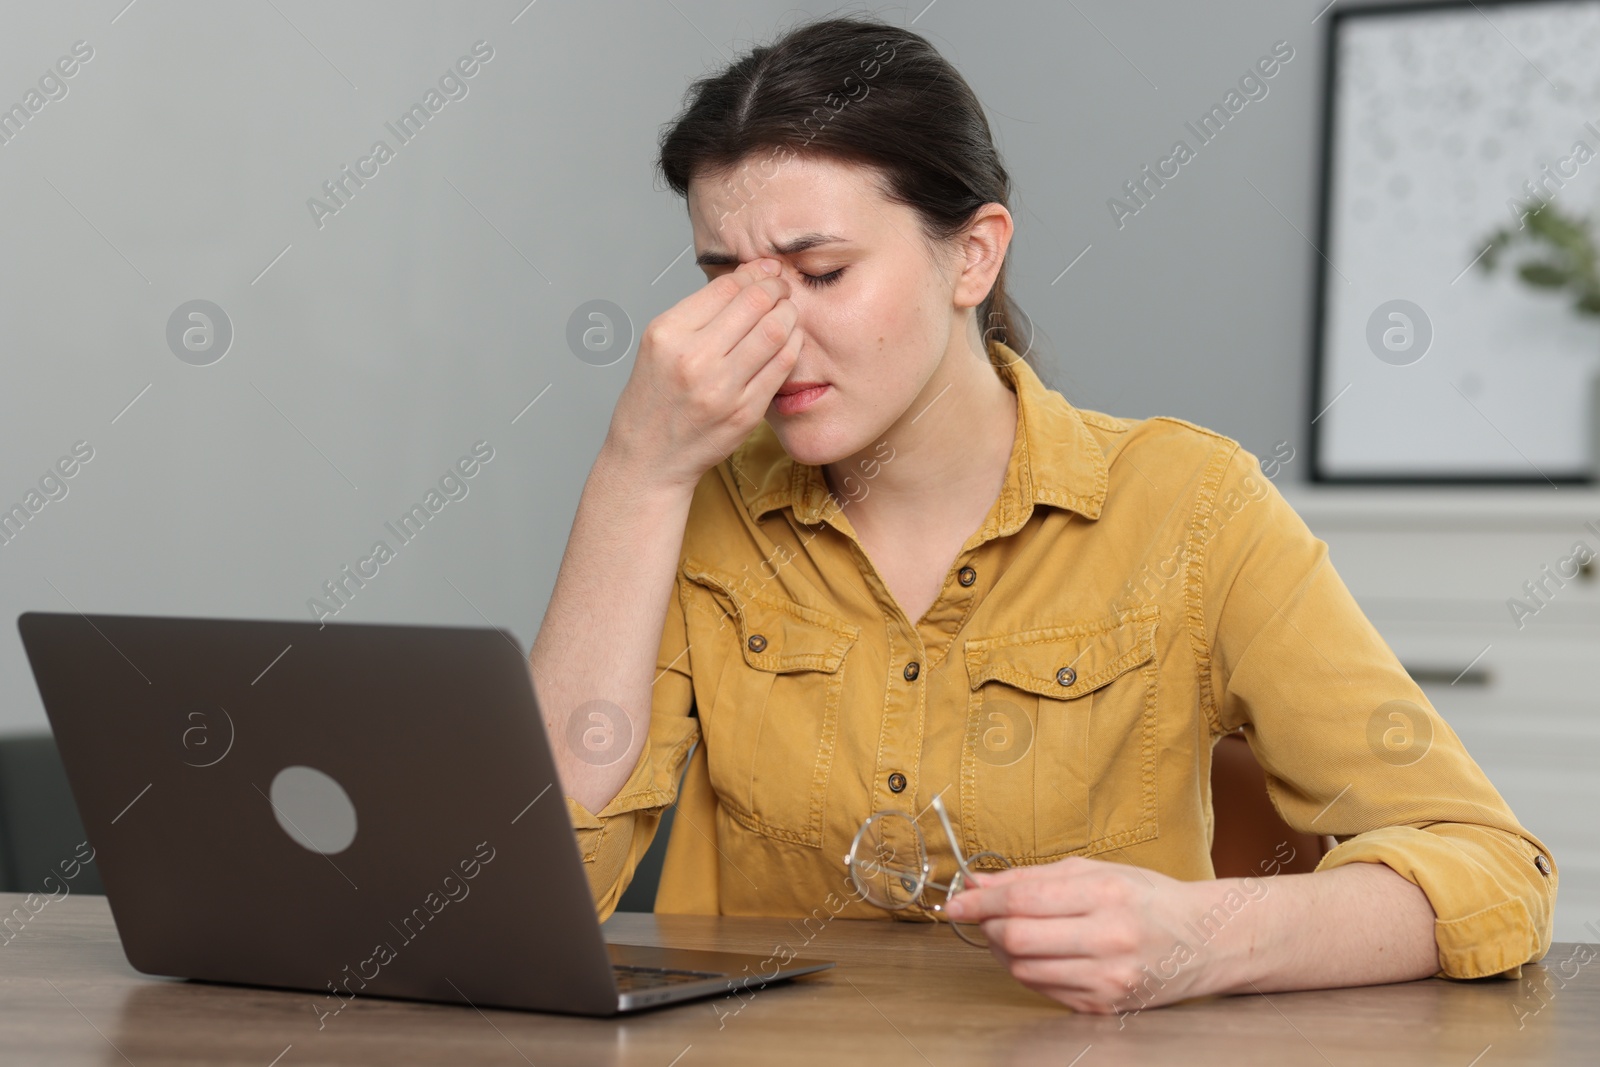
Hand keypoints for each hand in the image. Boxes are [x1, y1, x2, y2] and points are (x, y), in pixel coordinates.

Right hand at [604, 257, 802, 489]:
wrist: (649, 458)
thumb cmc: (654, 399)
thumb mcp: (659, 345)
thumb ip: (698, 313)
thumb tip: (746, 278)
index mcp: (668, 334)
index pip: (725, 287)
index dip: (753, 272)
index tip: (766, 270)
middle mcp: (693, 359)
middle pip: (754, 304)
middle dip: (776, 287)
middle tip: (783, 286)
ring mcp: (721, 389)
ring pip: (774, 332)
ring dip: (789, 314)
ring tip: (788, 310)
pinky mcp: (744, 413)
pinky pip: (781, 367)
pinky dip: (792, 345)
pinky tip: (790, 339)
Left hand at [943, 856, 1236, 1014]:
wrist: (1207, 941)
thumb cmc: (1150, 899)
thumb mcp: (1097, 871)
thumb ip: (1034, 877)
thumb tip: (979, 882)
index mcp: (1106, 895)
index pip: (1023, 899)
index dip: (981, 902)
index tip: (956, 902)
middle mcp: (1109, 939)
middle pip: (1017, 939)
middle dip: (988, 926)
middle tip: (983, 916)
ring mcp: (1108, 978)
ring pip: (1024, 969)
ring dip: (1004, 951)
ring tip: (1011, 933)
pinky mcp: (1106, 1005)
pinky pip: (1044, 990)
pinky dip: (1029, 971)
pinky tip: (1039, 954)